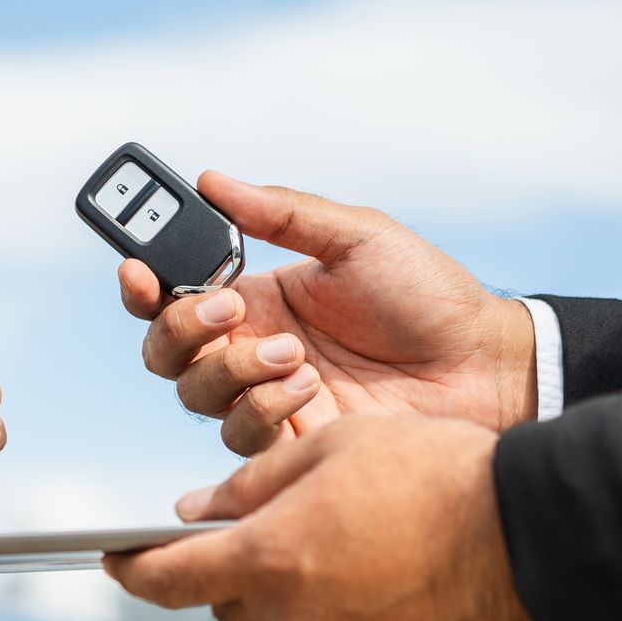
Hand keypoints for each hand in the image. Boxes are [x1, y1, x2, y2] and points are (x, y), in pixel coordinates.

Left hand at [103, 417, 544, 620]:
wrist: (543, 536)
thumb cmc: (443, 476)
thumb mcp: (337, 448)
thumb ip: (256, 482)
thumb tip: (199, 509)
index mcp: (269, 560)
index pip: (167, 579)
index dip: (132, 568)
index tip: (115, 559)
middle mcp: (297, 620)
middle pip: (231, 603)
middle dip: (235, 569)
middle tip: (269, 527)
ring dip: (304, 588)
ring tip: (360, 539)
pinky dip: (357, 614)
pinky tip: (400, 575)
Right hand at [120, 172, 537, 454]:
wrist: (483, 366)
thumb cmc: (430, 298)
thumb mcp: (357, 237)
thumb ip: (280, 213)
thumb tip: (212, 180)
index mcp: (260, 296)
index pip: (174, 294)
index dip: (143, 285)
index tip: (138, 272)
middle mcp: (252, 348)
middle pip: (166, 352)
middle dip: (181, 329)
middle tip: (229, 307)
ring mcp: (269, 397)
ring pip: (195, 396)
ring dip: (232, 370)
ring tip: (293, 354)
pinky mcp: (292, 441)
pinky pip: (240, 435)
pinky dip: (263, 408)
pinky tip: (309, 387)